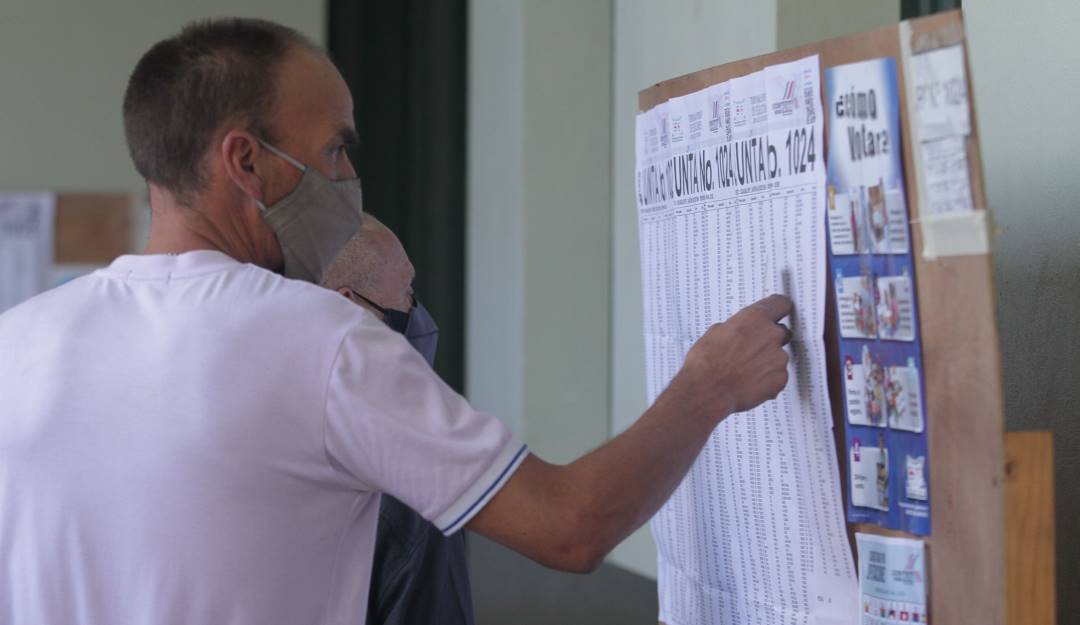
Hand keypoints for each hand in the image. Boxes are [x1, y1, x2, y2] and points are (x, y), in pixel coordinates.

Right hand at [669, 294, 793, 422]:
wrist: (707, 390)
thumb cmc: (706, 362)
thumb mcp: (716, 332)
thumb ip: (738, 327)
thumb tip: (741, 331)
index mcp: (755, 318)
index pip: (780, 304)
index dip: (778, 309)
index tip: (779, 311)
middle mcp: (772, 335)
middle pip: (781, 332)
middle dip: (769, 339)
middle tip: (752, 349)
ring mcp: (778, 358)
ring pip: (778, 357)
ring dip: (766, 361)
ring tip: (745, 370)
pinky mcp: (780, 379)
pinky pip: (778, 376)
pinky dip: (767, 379)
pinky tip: (749, 382)